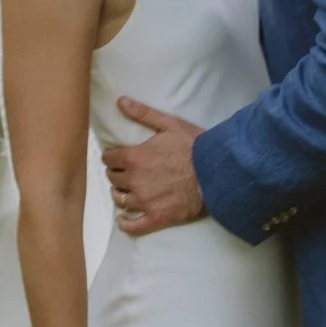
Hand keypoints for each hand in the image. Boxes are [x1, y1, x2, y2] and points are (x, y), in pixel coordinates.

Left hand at [103, 100, 205, 234]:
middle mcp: (135, 180)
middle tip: (124, 172)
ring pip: (120, 199)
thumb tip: (120, 101)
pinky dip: (126, 224)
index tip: (116, 157)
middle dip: (116, 174)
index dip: (111, 156)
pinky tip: (124, 220)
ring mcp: (145, 201)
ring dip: (120, 194)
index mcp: (134, 157)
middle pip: (113, 178)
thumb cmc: (194, 146)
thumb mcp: (169, 124)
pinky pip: (134, 226)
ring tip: (126, 191)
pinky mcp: (157, 217)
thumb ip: (142, 113)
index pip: (109, 158)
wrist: (217, 172)